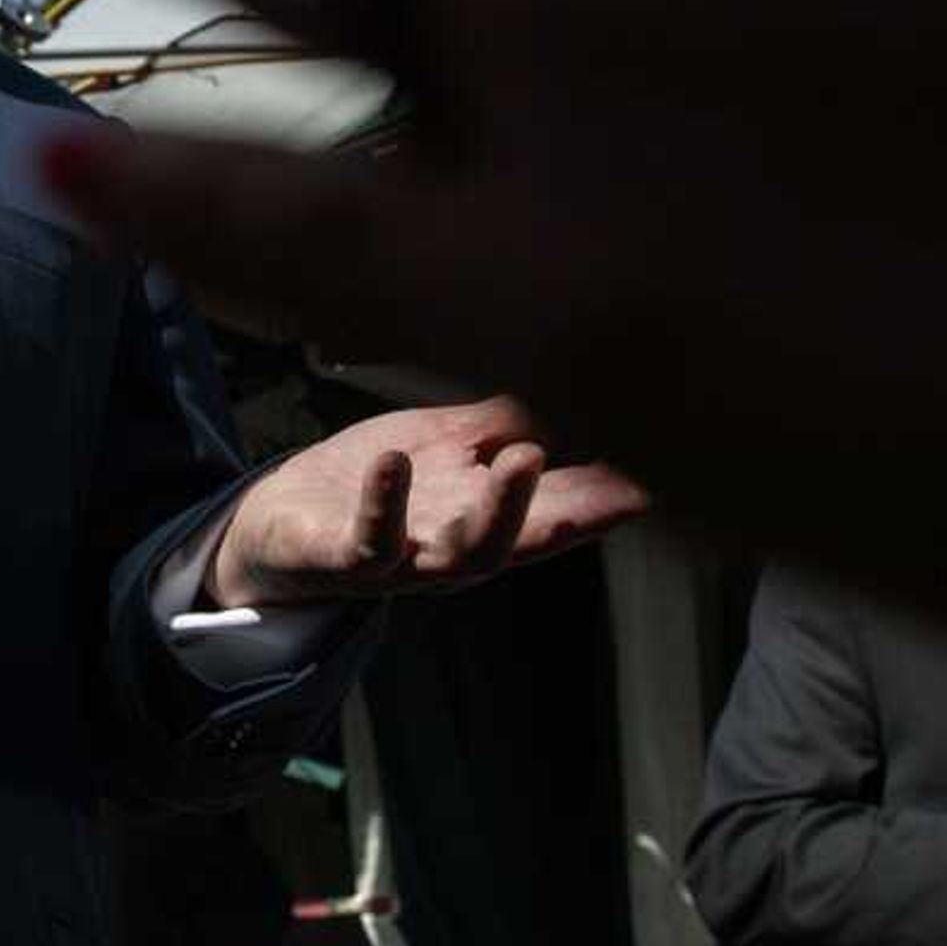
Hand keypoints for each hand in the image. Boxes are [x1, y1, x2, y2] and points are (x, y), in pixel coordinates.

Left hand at [210, 396, 643, 604]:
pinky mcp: (342, 559)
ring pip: (464, 557)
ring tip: (523, 459)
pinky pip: (368, 541)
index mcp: (488, 518)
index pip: (565, 511)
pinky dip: (384, 504)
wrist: (278, 524)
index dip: (614, 497)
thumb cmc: (375, 484)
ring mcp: (402, 560)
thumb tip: (572, 384)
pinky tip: (396, 461)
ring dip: (498, 512)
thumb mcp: (448, 444)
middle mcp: (456, 550)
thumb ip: (506, 422)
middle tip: (627, 480)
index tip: (668, 471)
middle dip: (579, 513)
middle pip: (530, 542)